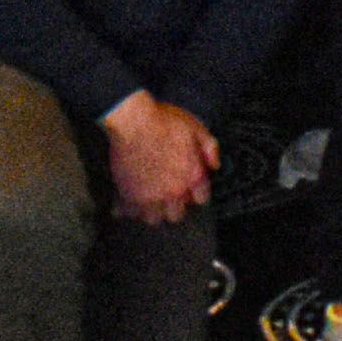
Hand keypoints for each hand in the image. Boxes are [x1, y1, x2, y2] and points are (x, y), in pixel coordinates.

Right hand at [102, 92, 221, 223]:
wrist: (133, 122)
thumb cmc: (164, 122)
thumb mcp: (195, 127)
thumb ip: (210, 147)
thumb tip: (215, 165)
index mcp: (192, 177)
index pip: (201, 199)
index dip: (194, 193)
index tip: (188, 187)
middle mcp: (173, 192)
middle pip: (176, 215)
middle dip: (173, 206)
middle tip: (166, 195)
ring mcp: (150, 196)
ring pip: (153, 218)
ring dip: (151, 211)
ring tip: (147, 201)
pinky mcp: (129, 195)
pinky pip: (130, 213)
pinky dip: (128, 209)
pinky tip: (127, 202)